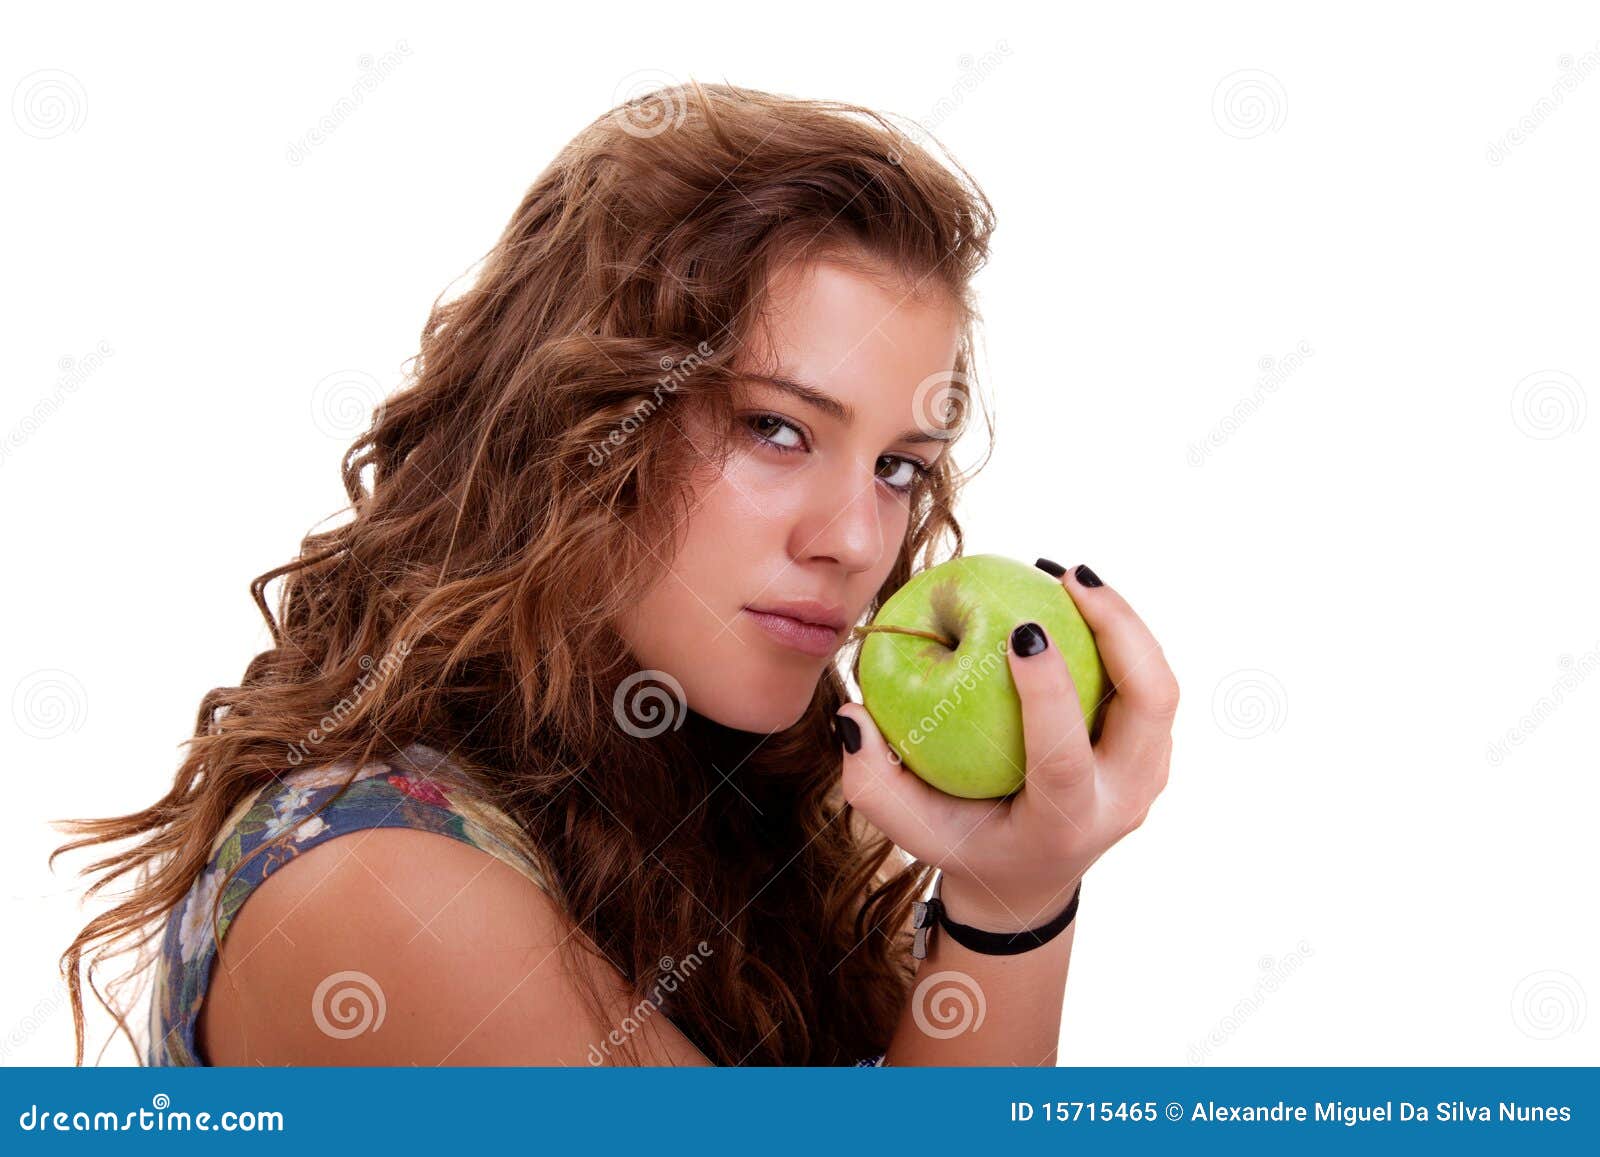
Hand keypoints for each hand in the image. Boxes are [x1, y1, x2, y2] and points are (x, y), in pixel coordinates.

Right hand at [835, 562, 1177, 932]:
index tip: (1022, 630)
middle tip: (1072, 578)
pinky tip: (1075, 599)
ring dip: (1125, 622)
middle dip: (1122, 629)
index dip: (1050, 692)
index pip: (1066, 756)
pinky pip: (1148, 683)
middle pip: (1151, 704)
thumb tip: (855, 712)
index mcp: (1064, 824)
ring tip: (1073, 577)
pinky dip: (1120, 635)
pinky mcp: (1150, 753)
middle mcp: (1120, 802)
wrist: (1029, 879)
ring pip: (1161, 687)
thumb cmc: (963, 844)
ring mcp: (1145, 778)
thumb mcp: (909, 826)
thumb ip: (872, 780)